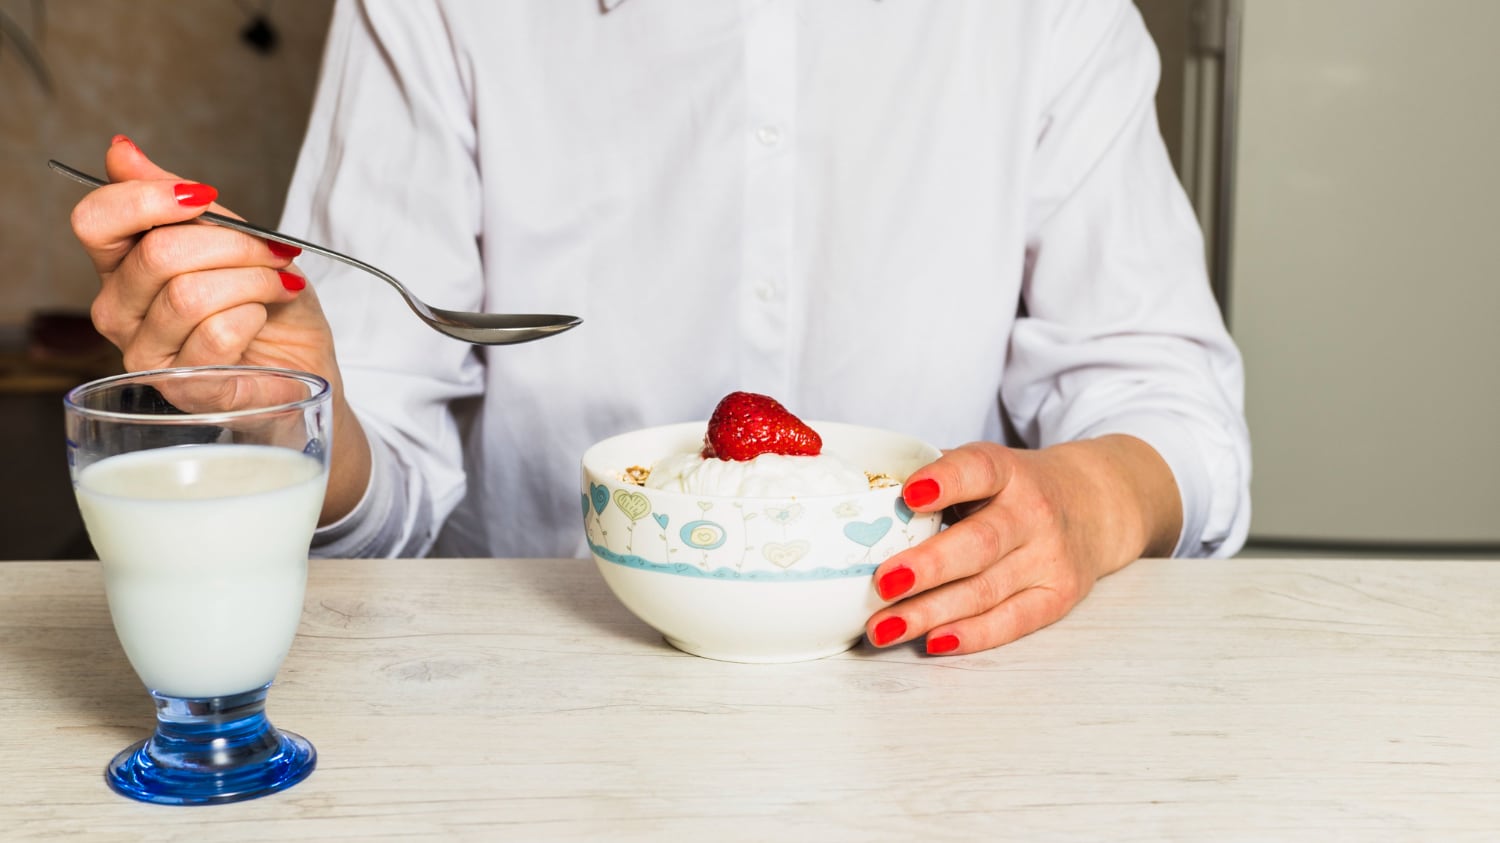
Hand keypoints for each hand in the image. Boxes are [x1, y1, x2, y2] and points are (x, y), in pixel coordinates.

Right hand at [68, 135, 369, 522]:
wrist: (304, 359)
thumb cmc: (268, 300)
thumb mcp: (236, 236)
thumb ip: (179, 196)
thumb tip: (120, 151)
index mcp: (122, 266)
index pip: (95, 221)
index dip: (149, 198)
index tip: (204, 198)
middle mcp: (120, 312)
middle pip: (158, 254)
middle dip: (234, 245)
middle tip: (273, 254)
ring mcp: (147, 355)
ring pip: (190, 295)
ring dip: (254, 281)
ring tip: (278, 286)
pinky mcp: (184, 390)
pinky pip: (216, 335)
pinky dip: (255, 316)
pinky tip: (263, 320)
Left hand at [865, 435, 1181, 654]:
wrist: (1093, 505)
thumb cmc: (1014, 489)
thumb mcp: (984, 467)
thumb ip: (934, 479)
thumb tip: (860, 502)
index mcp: (1007, 471)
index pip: (978, 470)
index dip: (945, 480)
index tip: (908, 494)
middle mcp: (1033, 513)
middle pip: (980, 544)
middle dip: (928, 566)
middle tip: (881, 583)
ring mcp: (1049, 558)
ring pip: (986, 591)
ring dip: (930, 613)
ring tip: (882, 627)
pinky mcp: (1058, 597)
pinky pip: (1012, 621)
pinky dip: (971, 635)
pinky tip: (934, 641)